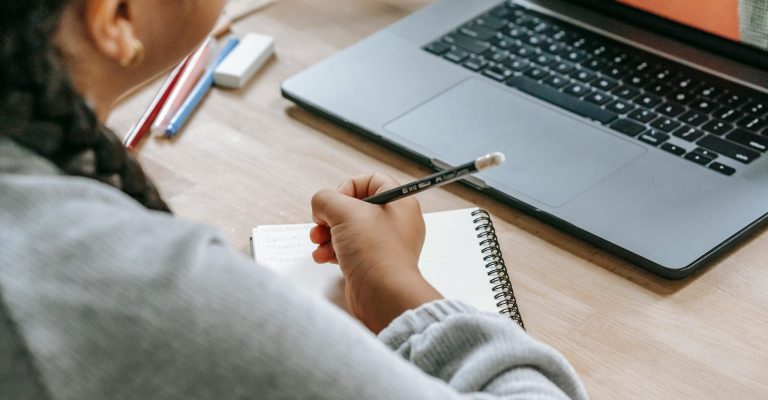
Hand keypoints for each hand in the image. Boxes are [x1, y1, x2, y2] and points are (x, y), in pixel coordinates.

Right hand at [310, 173, 442, 331]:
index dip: (349, 187)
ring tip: (318, 243)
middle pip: (355, 207)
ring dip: (327, 234)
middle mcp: (396, 222)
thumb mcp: (344, 212)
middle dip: (330, 216)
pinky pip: (349, 250)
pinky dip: (333, 251)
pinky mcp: (374, 265)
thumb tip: (320, 206)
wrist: (383, 295)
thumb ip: (326, 199)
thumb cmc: (375, 251)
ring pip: (348, 230)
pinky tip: (323, 257)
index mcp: (400, 203)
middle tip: (321, 224)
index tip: (337, 201)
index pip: (372, 181)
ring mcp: (385, 245)